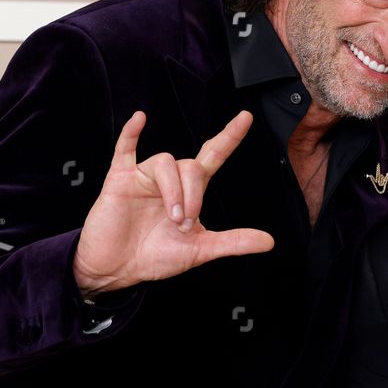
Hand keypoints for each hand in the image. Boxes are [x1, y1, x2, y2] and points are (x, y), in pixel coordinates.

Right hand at [72, 110, 273, 295]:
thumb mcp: (200, 250)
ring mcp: (144, 177)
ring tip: (171, 217)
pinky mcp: (120, 180)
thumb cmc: (155, 256)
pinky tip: (140, 120)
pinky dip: (131, 133)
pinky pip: (124, 149)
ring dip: (174, 191)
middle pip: (192, 166)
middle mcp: (170, 180)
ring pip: (166, 162)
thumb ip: (234, 242)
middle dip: (193, 196)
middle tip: (184, 223)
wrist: (118, 269)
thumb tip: (268, 242)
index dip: (229, 137)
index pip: (213, 157)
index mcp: (190, 191)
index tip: (245, 118)